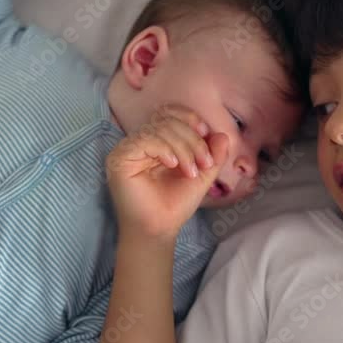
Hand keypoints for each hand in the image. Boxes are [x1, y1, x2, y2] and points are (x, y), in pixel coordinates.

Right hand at [106, 104, 228, 243]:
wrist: (160, 228)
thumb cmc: (176, 203)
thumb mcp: (202, 174)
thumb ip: (213, 154)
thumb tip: (221, 134)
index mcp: (158, 141)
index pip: (170, 113)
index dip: (189, 118)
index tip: (206, 133)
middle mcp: (141, 141)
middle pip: (168, 120)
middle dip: (193, 140)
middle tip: (204, 163)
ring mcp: (129, 148)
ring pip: (160, 129)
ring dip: (184, 148)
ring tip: (191, 171)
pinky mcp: (120, 157)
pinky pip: (146, 140)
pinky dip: (165, 149)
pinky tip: (173, 165)